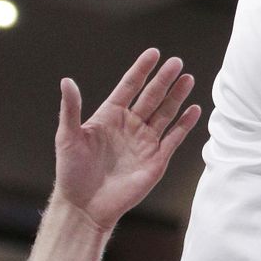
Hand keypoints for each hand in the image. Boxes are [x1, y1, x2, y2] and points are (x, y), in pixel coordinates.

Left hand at [53, 49, 200, 233]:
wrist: (84, 207)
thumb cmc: (71, 172)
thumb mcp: (67, 137)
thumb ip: (71, 109)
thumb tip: (66, 81)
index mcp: (110, 116)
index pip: (129, 86)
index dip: (141, 70)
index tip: (153, 53)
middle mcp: (130, 125)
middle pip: (151, 97)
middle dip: (164, 80)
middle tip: (177, 62)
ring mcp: (145, 142)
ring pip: (165, 113)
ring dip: (177, 96)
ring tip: (188, 79)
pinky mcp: (156, 160)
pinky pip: (174, 138)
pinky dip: (185, 124)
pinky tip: (194, 110)